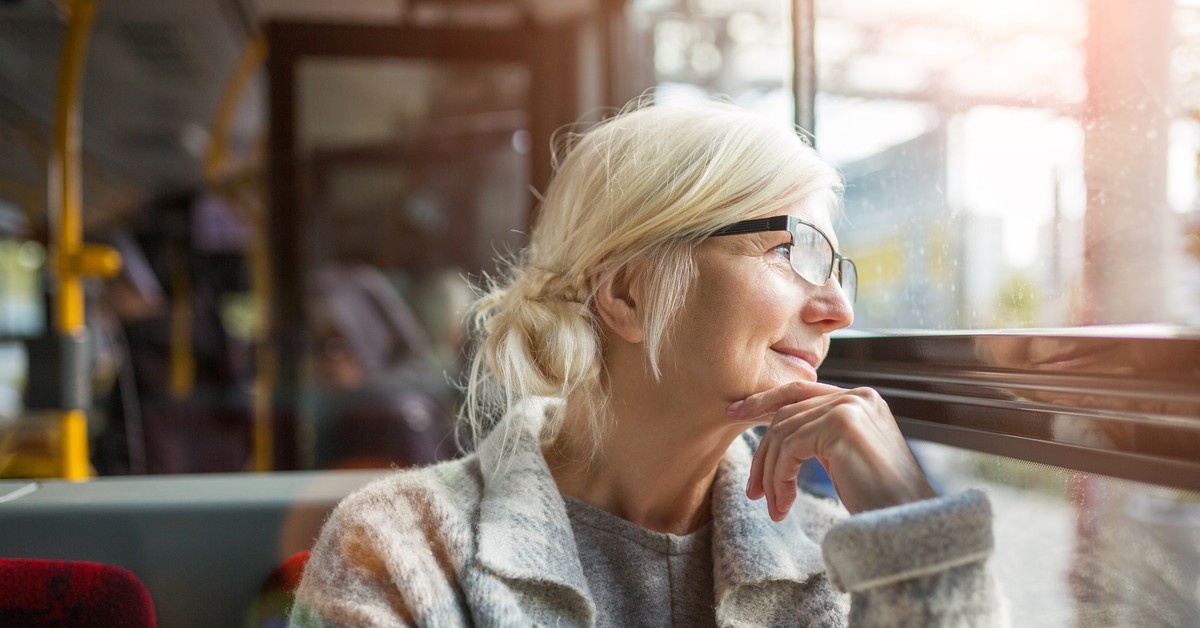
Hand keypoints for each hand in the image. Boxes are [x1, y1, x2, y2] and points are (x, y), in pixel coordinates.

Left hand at [727, 380, 935, 517]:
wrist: (909, 525)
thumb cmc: (879, 502)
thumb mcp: (845, 460)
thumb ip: (820, 438)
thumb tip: (777, 437)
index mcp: (861, 399)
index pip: (800, 391)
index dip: (764, 401)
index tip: (736, 413)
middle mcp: (858, 395)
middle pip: (787, 412)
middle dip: (763, 452)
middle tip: (753, 490)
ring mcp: (851, 406)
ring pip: (784, 432)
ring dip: (770, 474)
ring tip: (773, 506)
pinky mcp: (842, 424)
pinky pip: (790, 448)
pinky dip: (779, 478)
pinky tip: (783, 504)